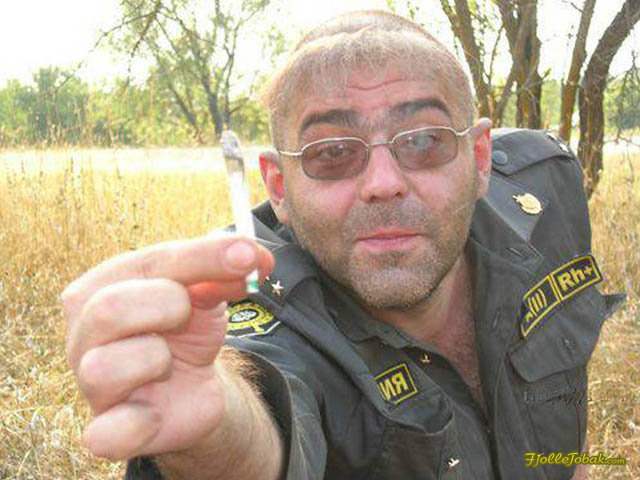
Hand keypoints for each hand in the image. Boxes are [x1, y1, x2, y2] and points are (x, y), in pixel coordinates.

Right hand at [62, 235, 273, 460]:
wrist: (190, 383)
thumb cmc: (186, 328)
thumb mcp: (207, 293)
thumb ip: (224, 271)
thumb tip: (254, 257)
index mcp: (101, 285)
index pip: (150, 262)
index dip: (205, 258)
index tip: (251, 257)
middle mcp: (83, 332)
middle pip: (110, 308)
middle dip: (170, 307)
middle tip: (186, 316)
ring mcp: (89, 382)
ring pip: (105, 367)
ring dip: (156, 360)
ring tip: (167, 362)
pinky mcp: (106, 429)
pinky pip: (106, 435)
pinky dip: (138, 424)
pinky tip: (155, 412)